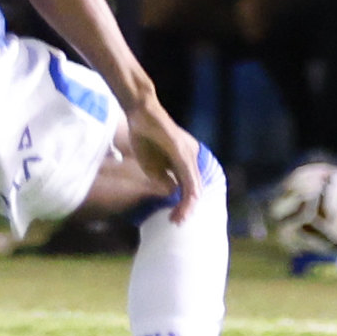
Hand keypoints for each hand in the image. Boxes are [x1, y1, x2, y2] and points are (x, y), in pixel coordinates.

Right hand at [125, 98, 203, 223]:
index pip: (191, 189)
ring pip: (195, 185)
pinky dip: (187, 191)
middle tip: (177, 223)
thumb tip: (172, 191)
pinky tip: (184, 202)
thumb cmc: (145, 137)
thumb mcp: (152, 165)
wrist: (140, 112)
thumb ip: (162, 178)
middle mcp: (191, 158)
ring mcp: (188, 153)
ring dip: (188, 204)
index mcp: (184, 162)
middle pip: (196, 189)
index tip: (175, 219)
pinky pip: (188, 174)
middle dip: (188, 210)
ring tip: (178, 218)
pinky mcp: (181, 150)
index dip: (185, 206)